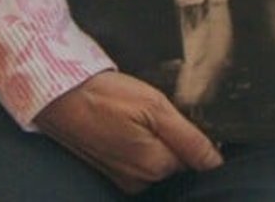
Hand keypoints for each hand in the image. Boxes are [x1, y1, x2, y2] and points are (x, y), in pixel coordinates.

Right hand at [34, 69, 222, 193]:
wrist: (58, 94)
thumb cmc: (105, 95)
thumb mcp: (153, 106)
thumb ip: (188, 138)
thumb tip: (216, 162)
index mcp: (155, 167)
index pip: (193, 159)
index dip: (192, 133)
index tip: (179, 111)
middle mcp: (140, 181)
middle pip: (174, 160)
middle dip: (172, 136)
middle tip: (155, 107)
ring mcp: (122, 178)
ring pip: (155, 159)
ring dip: (154, 138)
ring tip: (137, 110)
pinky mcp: (109, 169)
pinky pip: (137, 159)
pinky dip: (138, 141)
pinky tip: (126, 120)